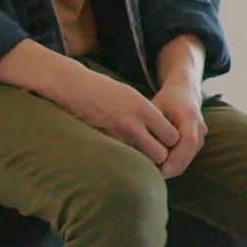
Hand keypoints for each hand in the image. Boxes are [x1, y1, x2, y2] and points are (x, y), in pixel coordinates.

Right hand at [59, 63, 184, 171]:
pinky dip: (123, 158)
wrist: (74, 87)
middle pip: (161, 154)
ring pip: (141, 160)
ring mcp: (117, 134)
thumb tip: (160, 128)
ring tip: (137, 154)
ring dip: (141, 160)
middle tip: (153, 152)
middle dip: (159, 156)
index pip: (172, 136)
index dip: (170, 142)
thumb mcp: (131, 95)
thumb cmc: (103, 90)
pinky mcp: (103, 142)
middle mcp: (133, 123)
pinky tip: (119, 152)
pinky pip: (122, 157)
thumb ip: (146, 113)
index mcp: (144, 109)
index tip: (164, 140)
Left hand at [153, 84, 208, 175]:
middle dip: (173, 167)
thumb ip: (150, 125)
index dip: (177, 156)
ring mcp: (201, 136)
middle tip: (154, 177)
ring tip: (153, 174)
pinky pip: (186, 158)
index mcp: (190, 116)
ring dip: (172, 168)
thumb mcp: (156, 107)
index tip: (163, 168)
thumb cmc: (167, 100)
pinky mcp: (197, 144)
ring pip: (188, 159)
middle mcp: (200, 128)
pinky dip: (173, 165)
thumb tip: (137, 146)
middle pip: (189, 154)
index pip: (188, 141)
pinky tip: (158, 168)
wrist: (185, 93)